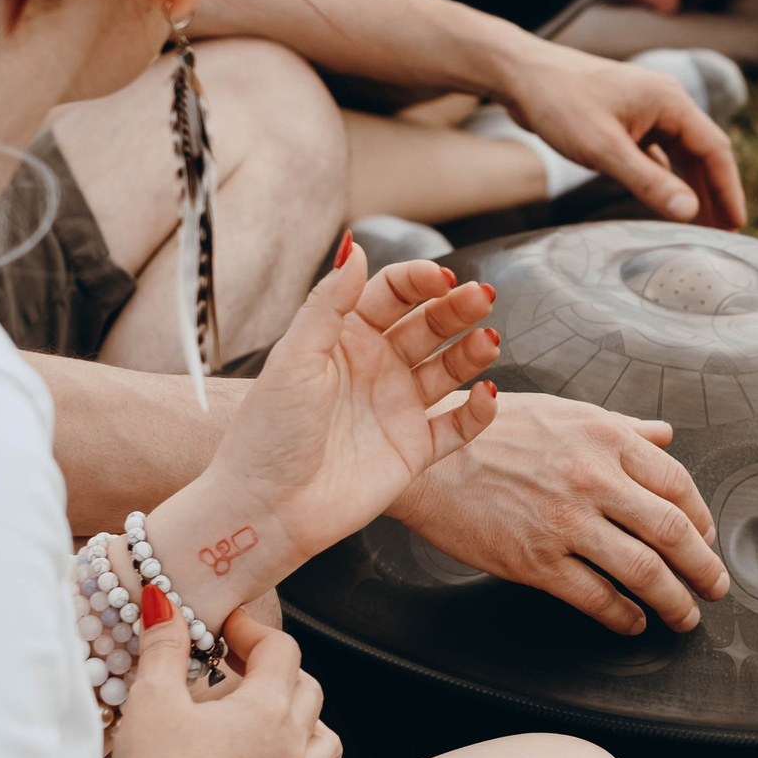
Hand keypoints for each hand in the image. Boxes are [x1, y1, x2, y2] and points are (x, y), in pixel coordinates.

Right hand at [107, 597, 337, 757]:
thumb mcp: (151, 702)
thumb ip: (164, 649)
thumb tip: (165, 605)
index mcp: (269, 711)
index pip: (281, 650)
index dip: (253, 631)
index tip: (225, 631)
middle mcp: (293, 748)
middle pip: (306, 689)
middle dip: (274, 670)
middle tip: (235, 669)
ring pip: (322, 739)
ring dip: (300, 718)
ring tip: (261, 716)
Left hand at [152, 249, 502, 620]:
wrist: (267, 509)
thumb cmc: (268, 434)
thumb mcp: (294, 358)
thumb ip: (328, 303)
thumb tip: (355, 248)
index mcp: (343, 338)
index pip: (392, 294)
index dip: (419, 281)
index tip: (442, 279)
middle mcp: (375, 368)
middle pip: (428, 326)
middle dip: (456, 309)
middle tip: (480, 299)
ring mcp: (397, 408)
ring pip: (450, 370)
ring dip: (472, 351)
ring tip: (489, 341)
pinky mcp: (413, 450)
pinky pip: (458, 426)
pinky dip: (479, 411)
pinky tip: (487, 394)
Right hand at [390, 392, 728, 633]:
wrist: (422, 461)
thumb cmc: (486, 431)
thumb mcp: (562, 412)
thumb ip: (620, 428)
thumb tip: (664, 435)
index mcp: (604, 438)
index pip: (678, 484)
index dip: (701, 518)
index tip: (704, 538)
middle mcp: (592, 478)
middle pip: (672, 531)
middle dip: (703, 567)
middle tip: (714, 586)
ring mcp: (565, 522)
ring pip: (643, 571)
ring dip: (673, 600)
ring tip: (683, 614)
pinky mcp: (535, 561)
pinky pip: (595, 597)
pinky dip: (624, 616)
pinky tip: (632, 621)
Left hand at [497, 46, 746, 228]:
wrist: (521, 74)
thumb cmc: (560, 102)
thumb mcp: (605, 149)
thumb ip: (649, 182)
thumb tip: (690, 211)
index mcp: (670, 102)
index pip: (715, 150)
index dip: (728, 189)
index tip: (737, 224)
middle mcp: (665, 103)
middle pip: (702, 154)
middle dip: (714, 193)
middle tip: (724, 234)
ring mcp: (646, 111)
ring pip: (681, 155)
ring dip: (692, 188)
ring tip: (702, 225)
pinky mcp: (628, 120)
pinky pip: (658, 154)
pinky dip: (666, 179)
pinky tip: (667, 202)